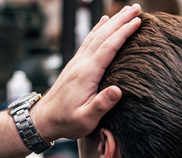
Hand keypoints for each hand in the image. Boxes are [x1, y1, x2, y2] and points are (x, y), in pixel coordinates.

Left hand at [31, 4, 141, 140]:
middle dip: (121, 20)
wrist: (44, 119)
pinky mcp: (75, 64)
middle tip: (137, 8)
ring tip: (126, 11)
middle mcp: (81, 63)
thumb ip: (101, 105)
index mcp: (86, 74)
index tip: (138, 22)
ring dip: (112, 21)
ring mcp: (77, 62)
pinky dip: (98, 28)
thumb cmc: (66, 121)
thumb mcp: (86, 120)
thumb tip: (117, 91)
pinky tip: (103, 21)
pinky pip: (88, 41)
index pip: (108, 48)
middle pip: (103, 35)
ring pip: (96, 35)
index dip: (123, 33)